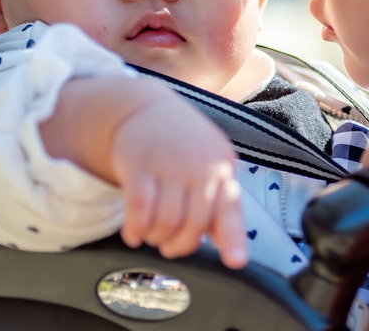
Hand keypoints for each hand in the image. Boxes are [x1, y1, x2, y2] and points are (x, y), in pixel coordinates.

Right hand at [109, 90, 246, 267]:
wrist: (145, 107)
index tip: (236, 262)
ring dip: (156, 238)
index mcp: (222, 166)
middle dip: (179, 246)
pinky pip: (138, 210)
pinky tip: (133, 234)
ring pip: (165, 222)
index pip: (230, 207)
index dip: (234, 238)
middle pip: (193, 225)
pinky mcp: (138, 164)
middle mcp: (199, 165)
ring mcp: (169, 164)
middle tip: (170, 246)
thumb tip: (233, 252)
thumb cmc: (184, 146)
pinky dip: (135, 229)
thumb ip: (221, 205)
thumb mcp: (210, 165)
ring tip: (152, 235)